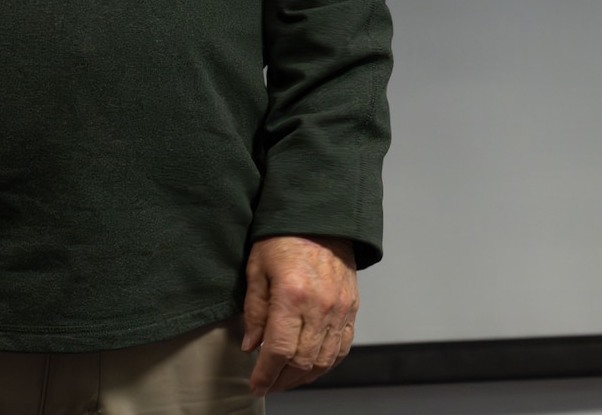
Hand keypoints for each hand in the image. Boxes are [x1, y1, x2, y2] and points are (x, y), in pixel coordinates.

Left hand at [241, 234, 357, 394]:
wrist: (321, 216)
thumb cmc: (285, 236)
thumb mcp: (257, 268)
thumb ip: (254, 310)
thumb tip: (251, 345)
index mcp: (292, 294)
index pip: (278, 350)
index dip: (265, 374)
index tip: (255, 384)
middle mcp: (320, 305)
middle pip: (302, 361)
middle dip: (282, 380)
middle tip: (268, 383)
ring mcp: (339, 308)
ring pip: (324, 359)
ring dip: (304, 376)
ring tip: (287, 378)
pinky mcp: (351, 307)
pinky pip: (343, 346)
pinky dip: (328, 363)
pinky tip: (312, 366)